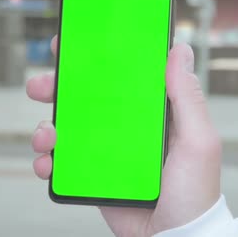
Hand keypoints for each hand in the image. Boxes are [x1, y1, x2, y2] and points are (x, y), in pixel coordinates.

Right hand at [26, 36, 221, 235]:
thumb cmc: (193, 193)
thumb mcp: (198, 142)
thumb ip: (187, 98)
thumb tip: (178, 50)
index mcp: (147, 113)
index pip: (117, 76)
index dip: (92, 58)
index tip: (71, 44)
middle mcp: (122, 128)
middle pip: (81, 99)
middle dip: (55, 88)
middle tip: (40, 85)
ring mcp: (103, 152)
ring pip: (64, 129)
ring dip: (45, 127)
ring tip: (46, 137)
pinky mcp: (90, 176)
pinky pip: (60, 163)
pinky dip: (46, 161)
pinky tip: (47, 164)